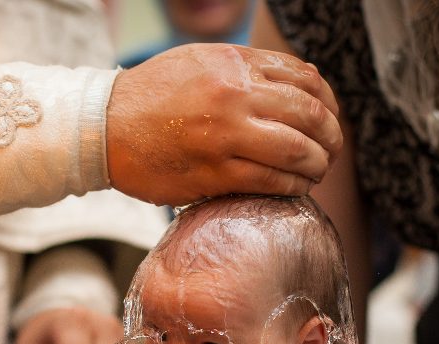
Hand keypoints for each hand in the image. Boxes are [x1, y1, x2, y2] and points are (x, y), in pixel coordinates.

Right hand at [107, 43, 342, 205]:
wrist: (106, 127)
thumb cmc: (153, 95)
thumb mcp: (201, 62)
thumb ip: (248, 71)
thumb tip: (298, 87)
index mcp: (234, 64)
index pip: (305, 80)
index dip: (329, 104)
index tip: (331, 120)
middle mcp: (234, 96)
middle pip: (309, 116)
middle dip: (331, 137)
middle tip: (332, 150)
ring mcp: (224, 136)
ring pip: (295, 151)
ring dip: (317, 165)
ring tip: (317, 171)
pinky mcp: (214, 173)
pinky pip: (270, 181)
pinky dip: (293, 186)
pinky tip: (297, 187)